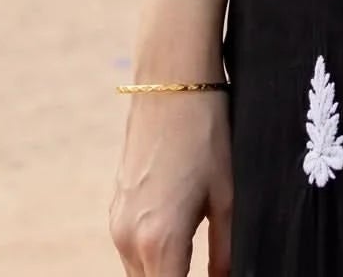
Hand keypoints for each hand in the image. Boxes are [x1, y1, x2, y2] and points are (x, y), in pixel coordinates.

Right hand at [109, 89, 233, 275]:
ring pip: (139, 274)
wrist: (171, 83)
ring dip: (164, 272)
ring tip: (196, 258)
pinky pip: (131, 250)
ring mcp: (117, 223)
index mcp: (160, 241)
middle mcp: (129, 239)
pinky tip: (180, 233)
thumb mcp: (227, 196)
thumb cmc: (206, 134)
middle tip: (209, 268)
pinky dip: (152, 255)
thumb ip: (226, 253)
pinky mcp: (115, 208)